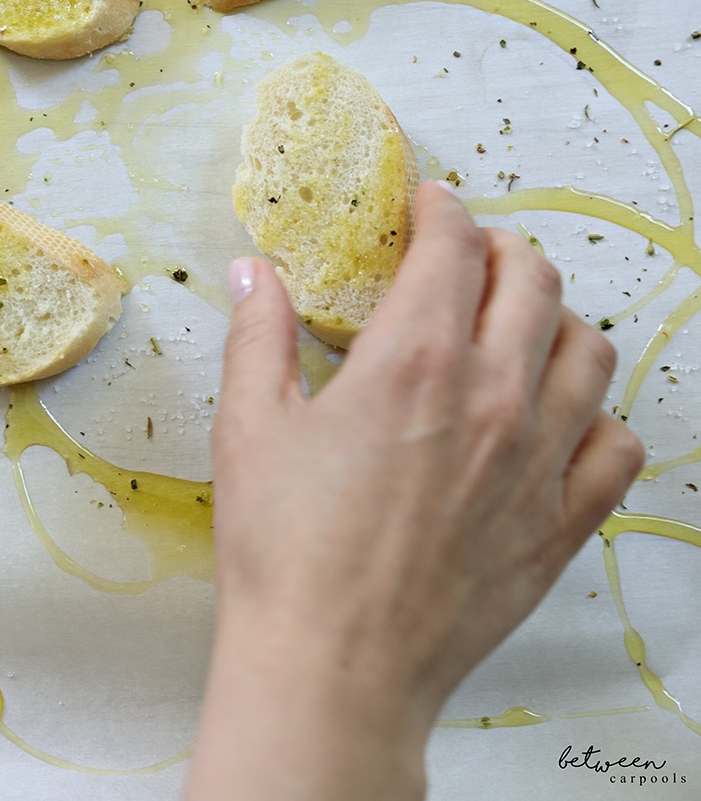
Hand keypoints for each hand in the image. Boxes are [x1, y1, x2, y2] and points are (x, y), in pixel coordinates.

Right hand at [185, 181, 643, 799]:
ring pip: (589, 351)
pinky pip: (617, 445)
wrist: (334, 663)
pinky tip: (559, 420)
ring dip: (558, 320)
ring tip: (523, 326)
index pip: (453, 248)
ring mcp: (538, 460)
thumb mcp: (250, 429)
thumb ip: (258, 337)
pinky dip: (597, 415)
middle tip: (471, 256)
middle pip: (533, 281)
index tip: (431, 205)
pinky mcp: (560, 522)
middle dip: (502, 250)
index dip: (443, 211)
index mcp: (414, 361)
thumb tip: (253, 275)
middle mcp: (493, 396)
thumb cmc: (283, 549)